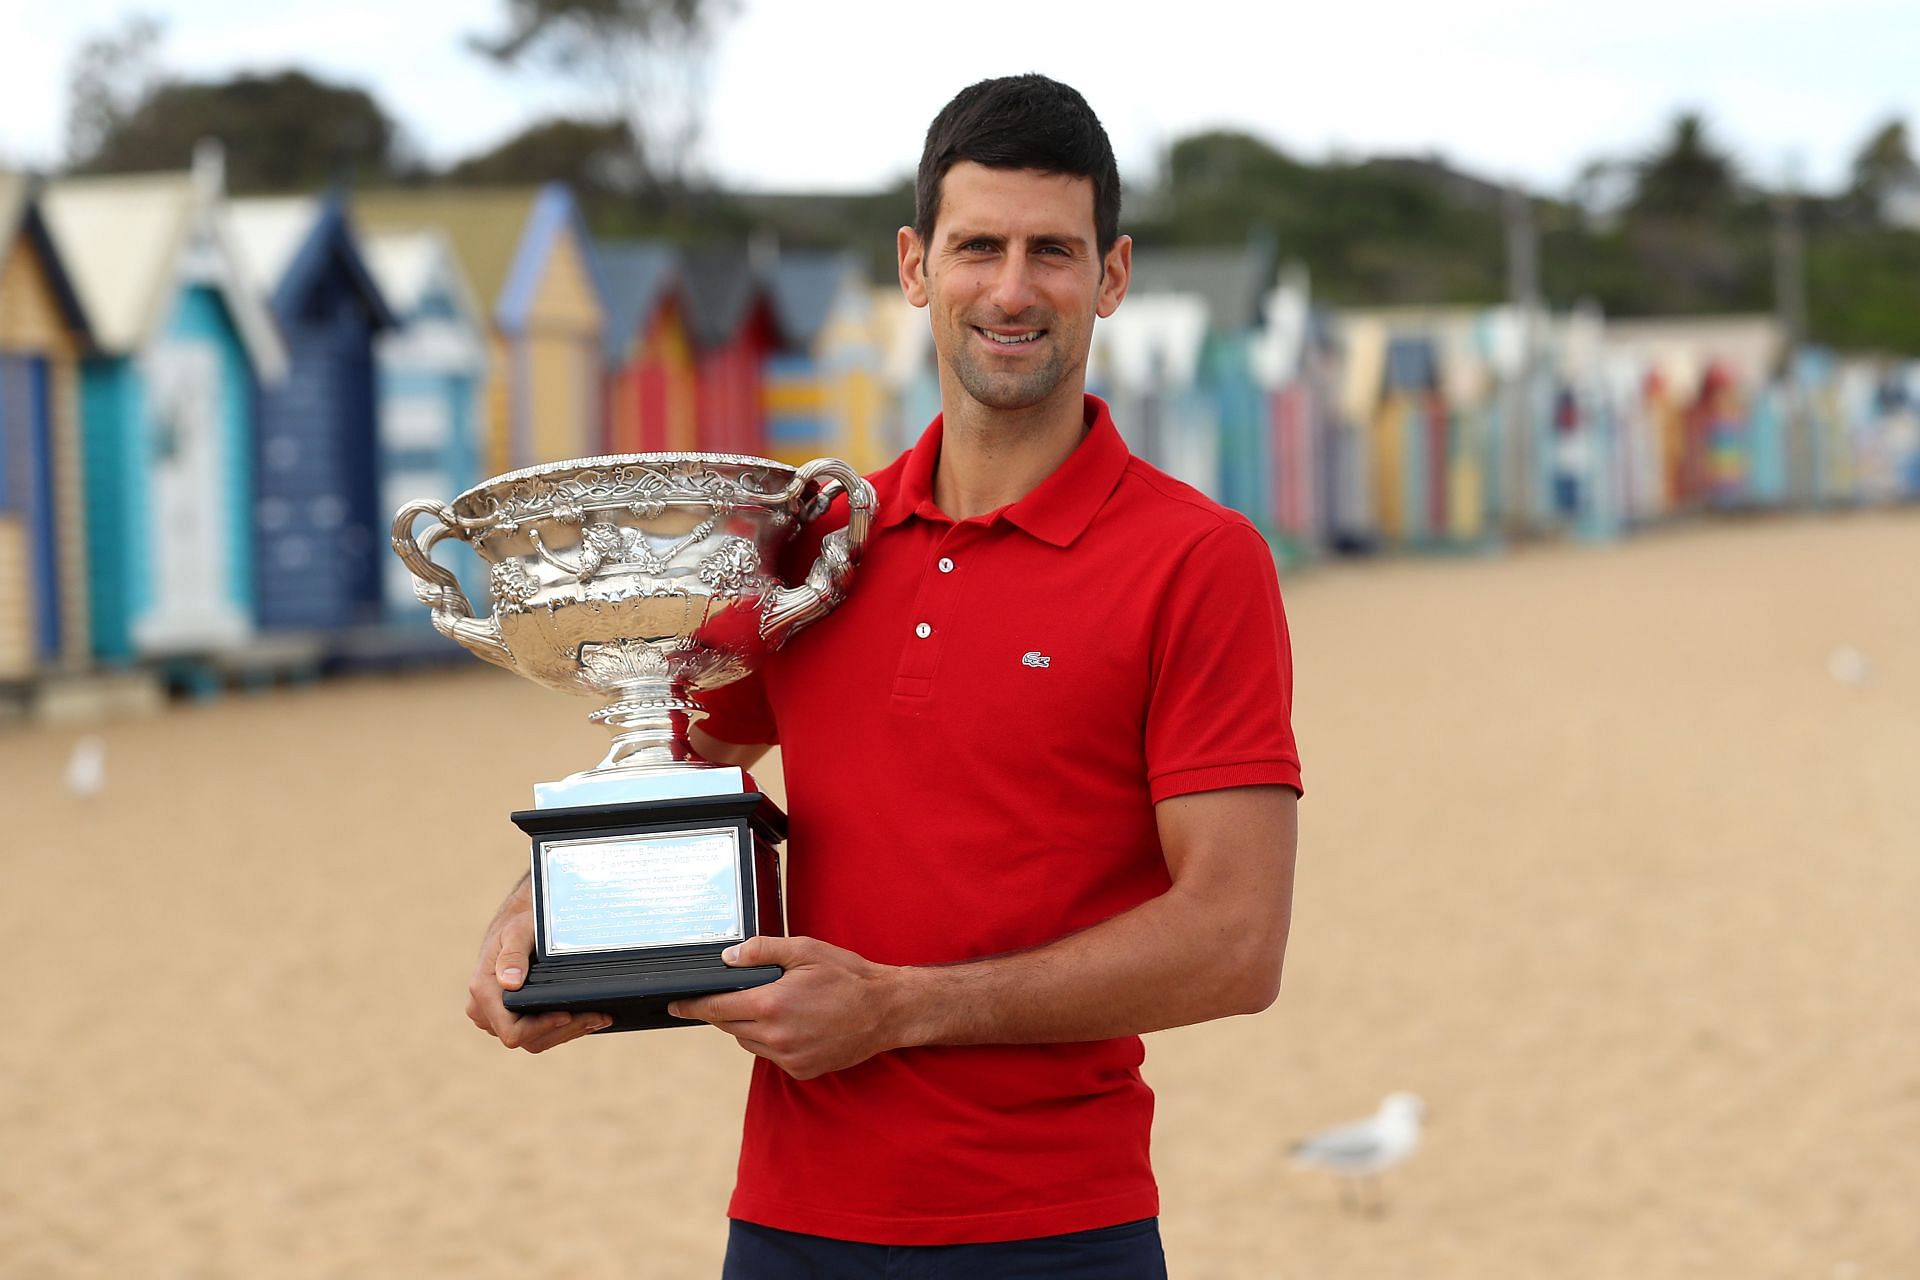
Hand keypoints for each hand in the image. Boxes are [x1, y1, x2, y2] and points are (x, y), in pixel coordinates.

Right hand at [465, 878, 609, 1052]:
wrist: (518, 923)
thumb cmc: (519, 924)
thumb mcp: (518, 932)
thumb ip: (513, 955)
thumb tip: (509, 983)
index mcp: (483, 992)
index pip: (512, 1031)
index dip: (542, 1027)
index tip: (568, 1013)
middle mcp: (484, 1010)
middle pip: (528, 1039)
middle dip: (564, 1031)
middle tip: (598, 1017)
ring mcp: (497, 1018)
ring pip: (535, 1041)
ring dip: (568, 1032)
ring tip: (598, 1018)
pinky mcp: (512, 1019)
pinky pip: (538, 1034)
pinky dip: (563, 1029)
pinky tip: (587, 1018)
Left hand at [668, 936, 904, 1080]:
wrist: (886, 1010)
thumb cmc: (847, 976)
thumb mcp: (804, 950)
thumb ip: (761, 951)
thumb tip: (727, 958)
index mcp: (770, 1005)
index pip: (715, 1008)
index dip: (692, 1005)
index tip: (675, 1004)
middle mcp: (775, 1038)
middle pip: (728, 1026)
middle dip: (723, 1010)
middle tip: (733, 994)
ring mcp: (789, 1058)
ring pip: (748, 1042)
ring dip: (748, 1025)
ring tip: (772, 1004)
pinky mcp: (801, 1071)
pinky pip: (771, 1055)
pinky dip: (771, 1040)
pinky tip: (792, 1023)